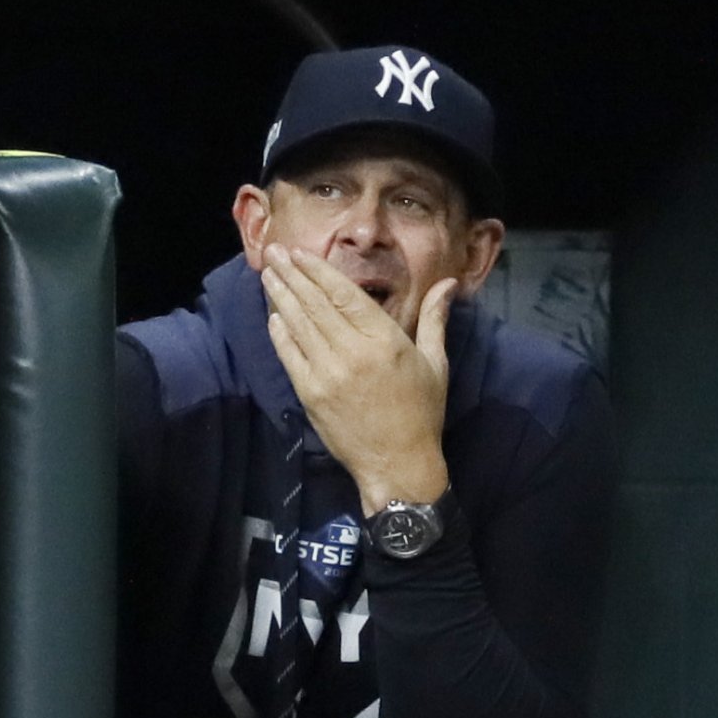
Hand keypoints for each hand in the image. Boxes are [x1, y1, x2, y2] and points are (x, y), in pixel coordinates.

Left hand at [259, 245, 452, 514]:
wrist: (398, 464)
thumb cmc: (422, 413)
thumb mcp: (436, 363)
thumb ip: (435, 319)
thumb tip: (448, 283)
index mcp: (384, 340)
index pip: (344, 294)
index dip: (318, 271)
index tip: (300, 253)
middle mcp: (352, 352)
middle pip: (315, 304)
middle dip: (292, 275)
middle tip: (275, 253)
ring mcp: (327, 373)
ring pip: (298, 325)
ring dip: (280, 297)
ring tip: (269, 274)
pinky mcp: (310, 394)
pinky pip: (289, 355)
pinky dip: (279, 333)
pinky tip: (273, 314)